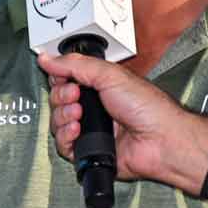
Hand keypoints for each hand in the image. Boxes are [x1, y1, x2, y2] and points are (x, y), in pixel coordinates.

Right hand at [37, 51, 207, 190]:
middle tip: (76, 96)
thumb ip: (75, 65)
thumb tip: (47, 57)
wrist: (160, 140)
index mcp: (99, 87)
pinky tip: (78, 131)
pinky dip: (66, 137)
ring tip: (79, 115)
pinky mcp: (87, 150)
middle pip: (57, 102)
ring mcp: (90, 130)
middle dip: (61, 98)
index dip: (59, 79)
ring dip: (63, 117)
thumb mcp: (109, 75)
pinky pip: (63, 145)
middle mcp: (93, 108)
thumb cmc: (147, 108)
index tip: (63, 78)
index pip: (65, 80)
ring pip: (57, 123)